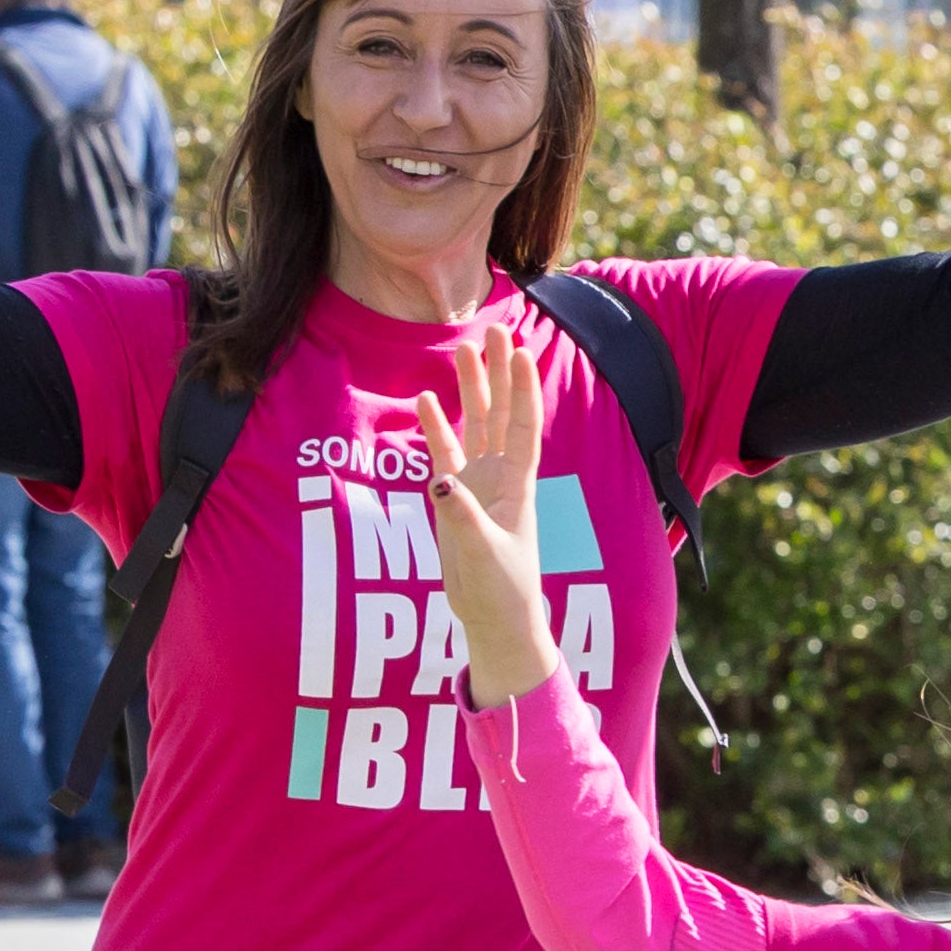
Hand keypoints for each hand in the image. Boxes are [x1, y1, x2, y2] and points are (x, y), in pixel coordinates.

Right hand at [410, 318, 562, 703]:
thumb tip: (440, 482)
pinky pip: (444, 454)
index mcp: (517, 486)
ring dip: (471, 390)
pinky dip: (436, 427)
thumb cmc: (501, 592)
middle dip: (499, 374)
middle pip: (500, 414)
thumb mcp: (483, 556)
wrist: (495, 619)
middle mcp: (501, 477)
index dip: (522, 390)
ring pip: (475, 426)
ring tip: (464, 350)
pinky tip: (427, 399)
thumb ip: (462, 519)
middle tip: (495, 331)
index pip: (523, 427)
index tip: (522, 352)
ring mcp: (477, 485)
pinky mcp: (454, 499)